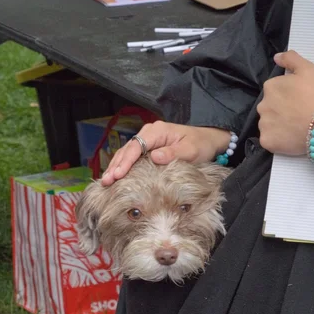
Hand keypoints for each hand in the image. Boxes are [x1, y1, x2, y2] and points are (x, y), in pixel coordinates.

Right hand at [101, 120, 231, 185]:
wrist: (208, 140)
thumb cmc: (200, 144)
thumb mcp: (190, 150)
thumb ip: (172, 153)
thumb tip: (154, 157)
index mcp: (157, 131)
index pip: (136, 147)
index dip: (126, 161)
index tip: (118, 174)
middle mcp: (149, 134)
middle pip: (127, 150)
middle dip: (116, 166)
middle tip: (106, 181)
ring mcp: (148, 141)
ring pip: (127, 153)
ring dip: (116, 167)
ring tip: (106, 181)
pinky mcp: (149, 148)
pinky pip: (132, 157)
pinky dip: (123, 166)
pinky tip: (116, 176)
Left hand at [257, 50, 313, 156]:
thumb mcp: (309, 69)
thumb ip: (291, 59)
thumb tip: (276, 57)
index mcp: (270, 86)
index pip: (275, 89)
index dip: (288, 94)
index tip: (300, 99)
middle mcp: (262, 105)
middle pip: (270, 106)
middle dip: (281, 109)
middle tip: (298, 114)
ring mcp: (263, 124)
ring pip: (268, 123)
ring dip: (278, 124)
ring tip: (295, 126)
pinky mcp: (267, 141)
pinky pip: (269, 139)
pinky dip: (277, 139)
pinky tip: (290, 137)